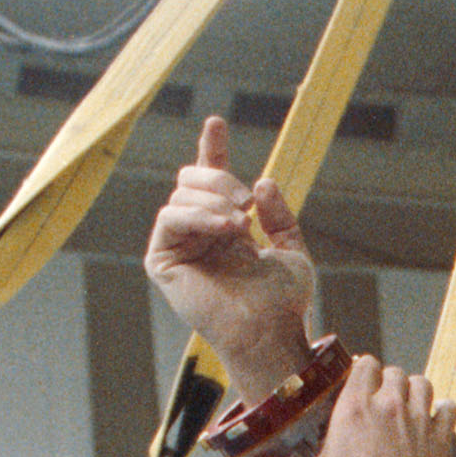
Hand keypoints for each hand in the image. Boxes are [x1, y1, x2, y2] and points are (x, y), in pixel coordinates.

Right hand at [144, 115, 315, 400]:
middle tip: (248, 206)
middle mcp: (198, 233)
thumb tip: (260, 181)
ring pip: (181, 195)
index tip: (216, 122)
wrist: (270, 334)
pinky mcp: (163, 262)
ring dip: (214, 202)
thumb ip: (278, 214)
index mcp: (225, 227)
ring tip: (241, 225)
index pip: (211, 180)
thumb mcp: (292, 250)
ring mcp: (179, 246)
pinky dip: (197, 215)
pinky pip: (168, 218)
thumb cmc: (283, 303)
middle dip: (221, 182)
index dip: (211, 150)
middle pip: (192, 179)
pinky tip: (225, 228)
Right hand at [256, 356, 455, 456]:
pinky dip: (442, 412)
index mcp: (356, 407)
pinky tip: (434, 422)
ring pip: (422, 383)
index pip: (365, 364)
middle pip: (394, 371)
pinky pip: (448, 408)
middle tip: (380, 401)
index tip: (357, 384)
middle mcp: (390, 405)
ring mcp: (419, 418)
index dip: (362, 370)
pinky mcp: (441, 436)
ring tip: (406, 406)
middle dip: (387, 381)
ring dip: (414, 391)